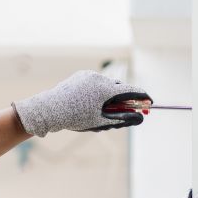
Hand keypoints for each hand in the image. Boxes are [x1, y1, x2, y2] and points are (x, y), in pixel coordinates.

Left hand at [12, 70, 151, 136]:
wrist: (48, 110)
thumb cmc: (75, 118)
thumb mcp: (101, 122)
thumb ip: (123, 119)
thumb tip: (140, 118)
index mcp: (105, 90)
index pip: (131, 91)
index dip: (142, 97)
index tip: (150, 102)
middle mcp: (99, 78)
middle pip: (120, 87)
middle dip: (126, 98)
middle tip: (131, 109)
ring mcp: (88, 75)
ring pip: (108, 84)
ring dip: (111, 94)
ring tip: (104, 108)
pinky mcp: (80, 75)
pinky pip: (96, 81)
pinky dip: (99, 90)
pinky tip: (91, 101)